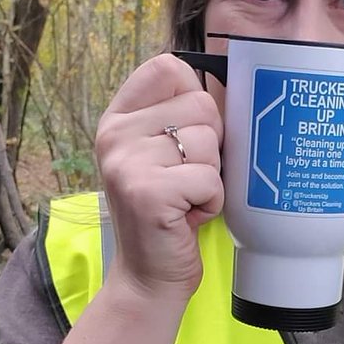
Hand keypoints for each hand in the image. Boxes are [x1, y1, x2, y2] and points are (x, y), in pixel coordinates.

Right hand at [94, 53, 223, 301]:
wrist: (149, 277)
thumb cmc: (169, 213)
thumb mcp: (163, 156)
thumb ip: (180, 117)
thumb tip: (229, 81)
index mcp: (118, 118)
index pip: (168, 67)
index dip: (195, 95)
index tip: (189, 132)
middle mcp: (115, 134)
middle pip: (201, 105)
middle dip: (211, 147)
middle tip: (189, 178)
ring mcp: (127, 162)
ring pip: (209, 143)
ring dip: (212, 177)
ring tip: (187, 199)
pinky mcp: (147, 192)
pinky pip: (210, 178)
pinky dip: (212, 202)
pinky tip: (189, 215)